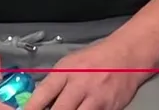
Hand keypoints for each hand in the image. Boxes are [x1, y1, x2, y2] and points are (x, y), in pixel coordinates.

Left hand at [24, 42, 145, 109]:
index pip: (43, 94)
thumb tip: (37, 104)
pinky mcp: (110, 108)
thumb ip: (54, 83)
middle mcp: (81, 84)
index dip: (31, 108)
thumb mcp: (69, 64)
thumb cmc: (96, 59)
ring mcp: (97, 98)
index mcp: (67, 71)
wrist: (128, 55)